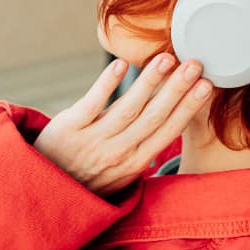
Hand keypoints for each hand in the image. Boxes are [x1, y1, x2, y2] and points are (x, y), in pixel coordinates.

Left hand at [33, 53, 213, 196]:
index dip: (188, 109)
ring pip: (127, 108)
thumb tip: (171, 125)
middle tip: (195, 65)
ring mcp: (92, 141)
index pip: (167, 132)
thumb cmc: (88, 178)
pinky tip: (122, 64)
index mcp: (134, 164)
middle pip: (153, 117)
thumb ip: (143, 150)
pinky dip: (107, 84)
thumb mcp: (121, 174)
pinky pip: (91, 104)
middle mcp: (117, 153)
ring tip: (167, 59)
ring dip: (149, 82)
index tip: (206, 86)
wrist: (43, 190)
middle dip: (177, 90)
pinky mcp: (69, 128)